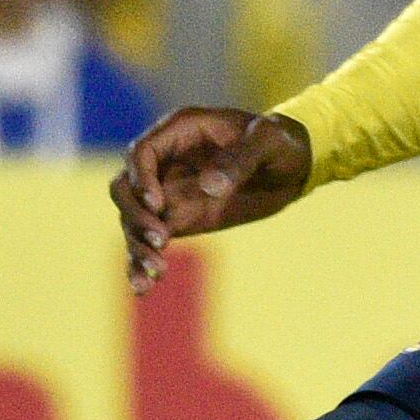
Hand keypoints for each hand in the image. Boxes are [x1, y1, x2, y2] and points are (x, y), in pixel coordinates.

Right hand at [111, 107, 311, 288]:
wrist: (293, 166)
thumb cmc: (281, 141)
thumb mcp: (269, 141)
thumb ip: (240, 160)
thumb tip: (209, 186)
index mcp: (180, 131)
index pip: (141, 154)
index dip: (142, 180)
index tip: (159, 206)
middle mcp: (166, 162)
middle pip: (126, 189)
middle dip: (136, 216)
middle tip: (161, 241)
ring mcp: (169, 193)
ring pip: (134, 221)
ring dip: (138, 247)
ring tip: (156, 272)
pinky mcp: (178, 220)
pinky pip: (149, 242)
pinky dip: (142, 263)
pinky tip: (143, 288)